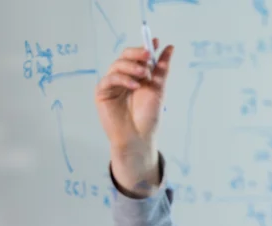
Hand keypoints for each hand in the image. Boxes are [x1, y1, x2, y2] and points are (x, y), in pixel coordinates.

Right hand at [95, 38, 173, 195]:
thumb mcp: (158, 88)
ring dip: (132, 66)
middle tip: (148, 55)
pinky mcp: (102, 93)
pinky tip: (134, 85)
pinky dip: (122, 79)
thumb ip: (162, 68)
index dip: (145, 47)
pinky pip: (109, 79)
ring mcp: (112, 84)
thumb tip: (169, 47)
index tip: (156, 42)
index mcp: (136, 75)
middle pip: (125, 56)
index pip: (138, 56)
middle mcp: (123, 77)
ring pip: (117, 65)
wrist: (139, 137)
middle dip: (137, 54)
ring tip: (144, 74)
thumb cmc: (148, 116)